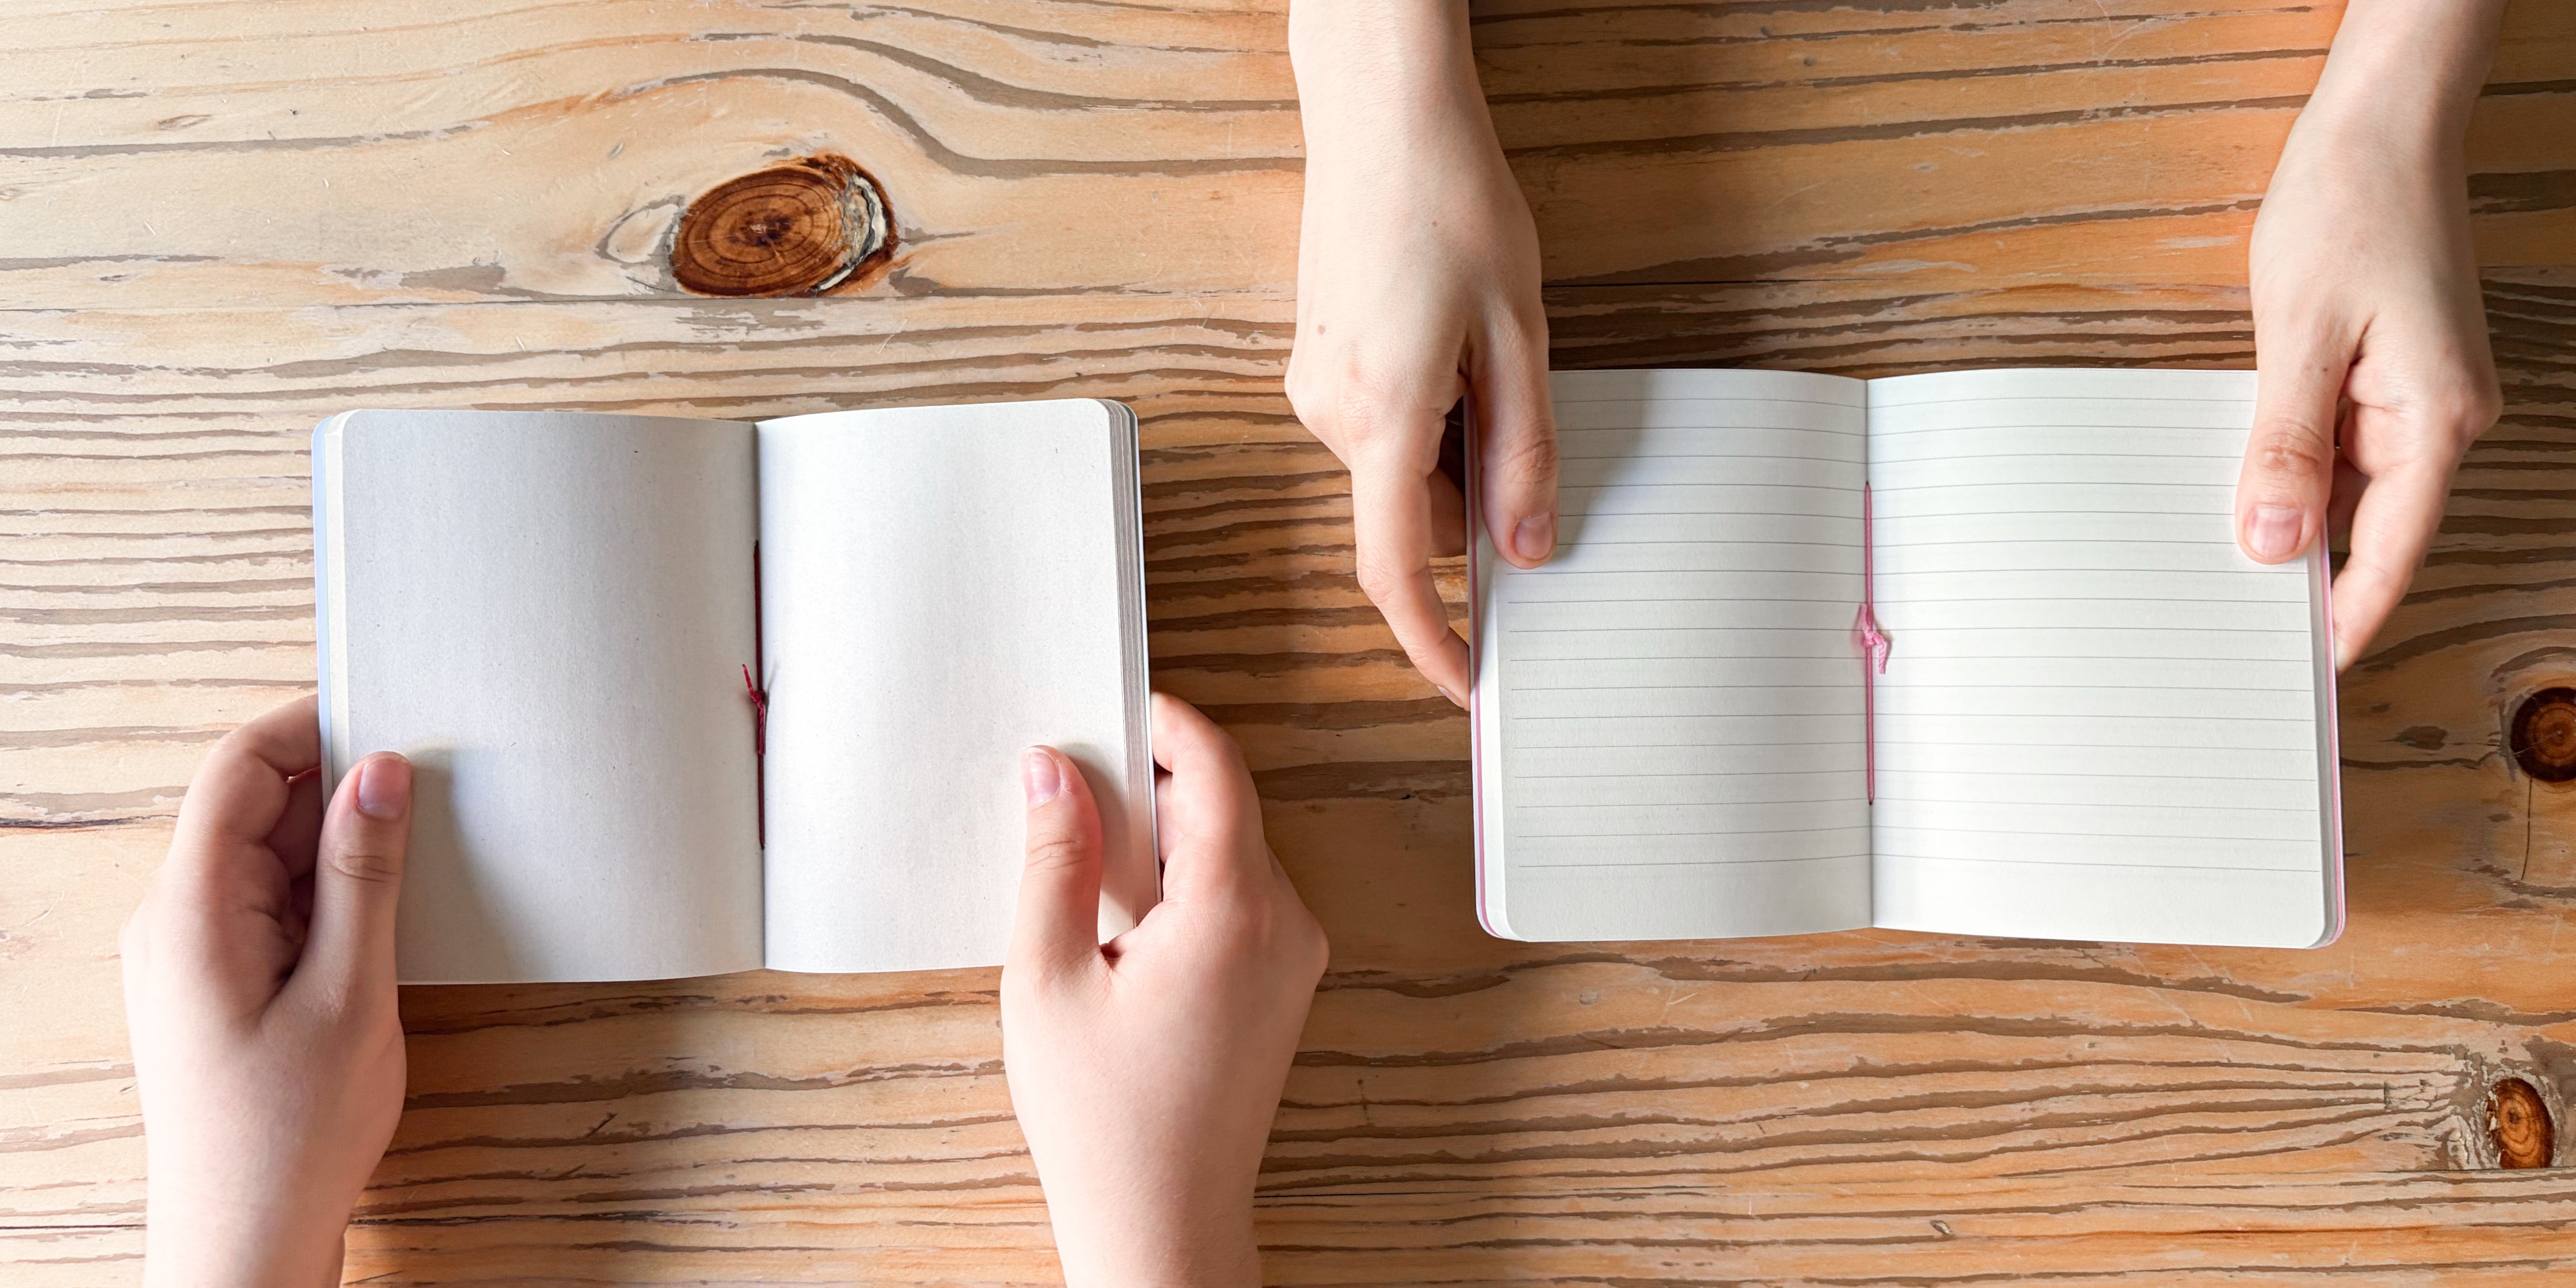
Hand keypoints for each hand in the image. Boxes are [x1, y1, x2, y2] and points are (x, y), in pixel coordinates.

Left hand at [120, 696, 412, 1287]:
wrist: (247, 1238)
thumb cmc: (288, 1135)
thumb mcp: (349, 993)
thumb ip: (361, 875)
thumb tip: (381, 774)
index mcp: (192, 911)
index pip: (239, 769)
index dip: (313, 727)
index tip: (390, 716)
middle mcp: (174, 920)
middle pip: (253, 807)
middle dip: (338, 789)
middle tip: (428, 793)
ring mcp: (190, 952)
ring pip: (266, 855)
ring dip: (337, 848)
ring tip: (411, 870)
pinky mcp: (216, 981)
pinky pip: (269, 903)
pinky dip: (325, 894)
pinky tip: (378, 920)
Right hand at [1003, 694, 1329, 1287]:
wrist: (1162, 1223)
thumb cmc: (1104, 1120)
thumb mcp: (1048, 976)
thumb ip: (1054, 858)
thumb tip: (1053, 770)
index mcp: (1234, 912)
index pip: (1217, 770)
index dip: (1166, 724)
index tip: (1113, 709)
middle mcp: (1285, 926)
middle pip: (1227, 806)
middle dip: (1153, 782)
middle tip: (1074, 782)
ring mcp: (1293, 958)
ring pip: (1233, 852)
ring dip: (1168, 836)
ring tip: (1087, 856)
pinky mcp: (1283, 986)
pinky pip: (1241, 899)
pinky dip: (1187, 882)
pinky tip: (1123, 913)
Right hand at [1286, 0, 1555, 702]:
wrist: (1381, 114)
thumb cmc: (1449, 202)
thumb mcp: (1518, 338)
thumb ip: (1524, 455)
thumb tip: (1527, 550)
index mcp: (1380, 418)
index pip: (1395, 570)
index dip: (1431, 642)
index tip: (1468, 683)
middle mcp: (1328, 413)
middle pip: (1410, 511)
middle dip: (1476, 505)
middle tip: (1533, 436)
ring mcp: (1314, 387)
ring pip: (1400, 465)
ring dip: (1459, 446)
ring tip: (1495, 352)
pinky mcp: (1319, 361)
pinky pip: (1383, 424)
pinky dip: (1432, 414)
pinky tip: (1459, 340)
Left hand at [2237, 0, 2505, 668]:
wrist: (2379, 129)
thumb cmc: (2347, 210)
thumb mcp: (2300, 333)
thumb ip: (2287, 444)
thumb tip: (2272, 542)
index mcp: (2437, 418)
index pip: (2393, 549)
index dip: (2345, 615)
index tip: (2302, 674)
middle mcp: (2440, 417)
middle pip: (2372, 527)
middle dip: (2305, 575)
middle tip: (2231, 632)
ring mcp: (2415, 397)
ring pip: (2349, 490)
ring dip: (2289, 520)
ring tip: (2217, 575)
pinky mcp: (2385, 376)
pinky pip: (2337, 446)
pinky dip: (2292, 471)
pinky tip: (2238, 492)